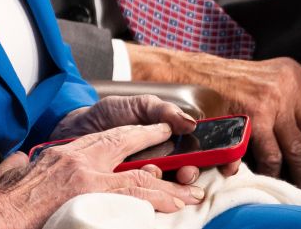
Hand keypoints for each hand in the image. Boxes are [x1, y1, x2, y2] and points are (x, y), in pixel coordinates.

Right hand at [0, 125, 205, 228]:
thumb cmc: (4, 197)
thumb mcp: (14, 169)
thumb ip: (23, 163)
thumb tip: (19, 163)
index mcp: (66, 153)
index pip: (109, 138)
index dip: (137, 134)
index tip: (159, 133)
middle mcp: (81, 163)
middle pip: (130, 154)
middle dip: (161, 156)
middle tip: (187, 167)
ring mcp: (89, 184)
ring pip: (139, 184)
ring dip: (168, 191)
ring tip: (189, 197)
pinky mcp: (91, 204)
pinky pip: (130, 205)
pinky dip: (151, 207)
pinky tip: (169, 211)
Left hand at [52, 93, 231, 183]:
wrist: (72, 127)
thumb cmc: (107, 115)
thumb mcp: (136, 106)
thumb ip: (162, 111)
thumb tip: (190, 124)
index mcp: (170, 140)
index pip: (203, 153)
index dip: (220, 159)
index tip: (228, 163)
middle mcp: (162, 161)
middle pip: (189, 174)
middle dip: (191, 174)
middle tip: (185, 171)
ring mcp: (145, 176)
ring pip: (167, 186)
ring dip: (166, 182)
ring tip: (152, 170)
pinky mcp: (127, 187)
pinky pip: (143, 194)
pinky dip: (145, 189)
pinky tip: (139, 179)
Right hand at [127, 45, 300, 199]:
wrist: (197, 71)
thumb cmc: (238, 76)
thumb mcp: (275, 74)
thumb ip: (297, 94)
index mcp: (298, 78)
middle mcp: (286, 92)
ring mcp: (265, 108)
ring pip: (292, 152)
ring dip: (299, 178)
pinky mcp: (243, 121)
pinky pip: (256, 155)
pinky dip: (256, 170)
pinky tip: (258, 182)